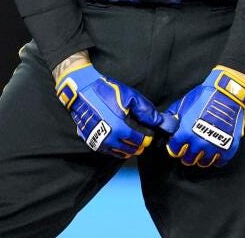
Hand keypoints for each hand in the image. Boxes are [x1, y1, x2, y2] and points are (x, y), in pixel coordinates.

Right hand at [54, 58, 168, 158]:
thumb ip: (148, 112)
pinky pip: (109, 151)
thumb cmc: (106, 91)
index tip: (148, 130)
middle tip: (141, 132)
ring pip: (121, 153)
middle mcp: (110, 140)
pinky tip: (118, 136)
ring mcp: (99, 143)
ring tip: (130, 135)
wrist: (80, 90)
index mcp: (121, 130)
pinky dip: (116, 147)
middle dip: (140, 143)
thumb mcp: (130, 97)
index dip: (148, 136)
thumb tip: (163, 123)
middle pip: (133, 150)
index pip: (142, 142)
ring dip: (128, 147)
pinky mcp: (91, 141)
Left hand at [163, 66, 244, 167]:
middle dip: (187, 154)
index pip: (175, 150)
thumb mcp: (183, 104)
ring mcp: (215, 147)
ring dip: (201, 158)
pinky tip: (214, 152)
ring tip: (201, 151)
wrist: (227, 94)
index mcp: (185, 133)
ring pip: (204, 163)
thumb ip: (173, 117)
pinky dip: (217, 159)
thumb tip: (167, 125)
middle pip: (188, 159)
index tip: (177, 145)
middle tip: (189, 149)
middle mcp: (199, 143)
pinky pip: (220, 162)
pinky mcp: (229, 148)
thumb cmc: (204, 97)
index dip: (174, 147)